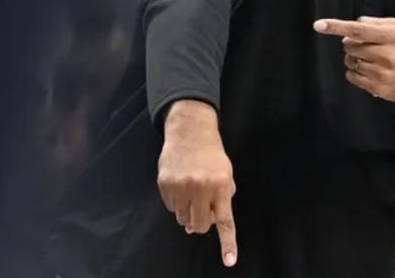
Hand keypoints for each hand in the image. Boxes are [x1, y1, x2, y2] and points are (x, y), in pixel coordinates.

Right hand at [157, 100, 237, 266]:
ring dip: (189, 213)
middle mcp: (201, 188)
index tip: (229, 261)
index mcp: (221, 185)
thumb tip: (204, 225)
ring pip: (184, 219)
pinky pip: (171, 208)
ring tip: (192, 193)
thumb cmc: (212, 155)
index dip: (227, 243)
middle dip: (202, 223)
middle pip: (201, 225)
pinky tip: (180, 187)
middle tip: (203, 209)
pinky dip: (177, 204)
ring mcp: (181, 187)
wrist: (190, 132)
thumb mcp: (226, 173)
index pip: (225, 221)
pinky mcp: (165, 185)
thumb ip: (221, 199)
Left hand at [313, 16, 394, 105]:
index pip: (358, 30)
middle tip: (365, 46)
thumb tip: (354, 23)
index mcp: (393, 37)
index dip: (337, 26)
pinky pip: (352, 77)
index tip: (319, 25)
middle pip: (350, 46)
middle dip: (352, 44)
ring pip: (350, 62)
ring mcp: (382, 73)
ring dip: (354, 59)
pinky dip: (355, 72)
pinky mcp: (378, 88)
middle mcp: (387, 55)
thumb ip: (378, 23)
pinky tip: (369, 71)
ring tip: (369, 59)